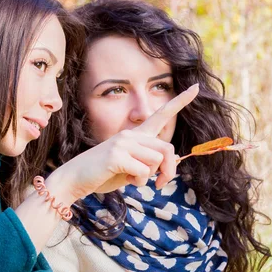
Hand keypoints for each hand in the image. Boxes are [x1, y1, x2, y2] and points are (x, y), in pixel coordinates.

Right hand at [48, 84, 198, 200]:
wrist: (75, 178)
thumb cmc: (104, 174)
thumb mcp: (131, 167)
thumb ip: (149, 162)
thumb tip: (172, 161)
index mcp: (136, 135)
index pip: (161, 115)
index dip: (180, 101)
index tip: (196, 87)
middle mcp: (131, 134)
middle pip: (167, 148)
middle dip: (169, 171)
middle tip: (159, 185)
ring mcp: (123, 142)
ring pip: (156, 161)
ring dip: (149, 177)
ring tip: (131, 178)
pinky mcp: (117, 155)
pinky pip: (143, 171)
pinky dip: (138, 181)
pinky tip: (124, 179)